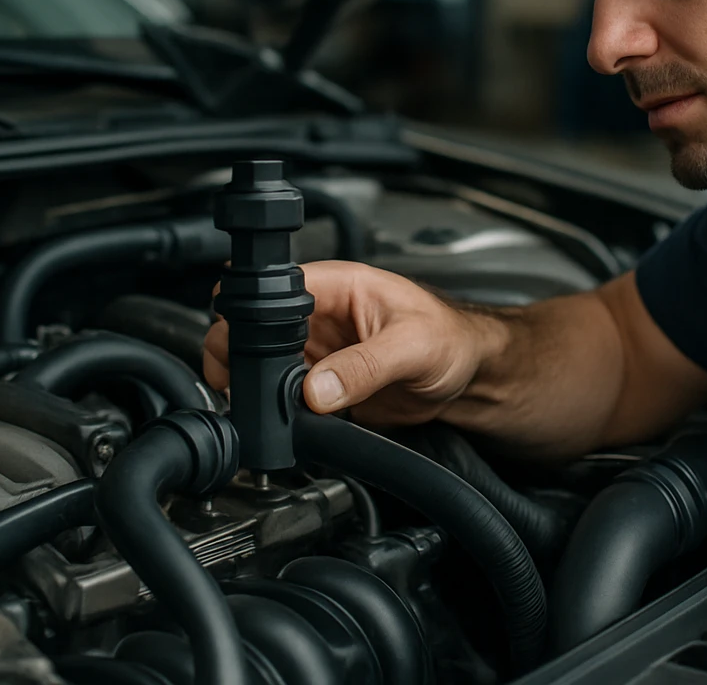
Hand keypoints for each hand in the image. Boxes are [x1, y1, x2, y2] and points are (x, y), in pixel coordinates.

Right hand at [202, 260, 499, 423]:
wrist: (468, 377)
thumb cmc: (451, 340)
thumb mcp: (413, 346)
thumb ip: (364, 367)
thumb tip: (316, 390)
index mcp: (338, 286)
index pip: (274, 287)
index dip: (247, 311)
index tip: (238, 343)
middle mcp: (319, 316)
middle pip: (254, 329)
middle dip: (239, 355)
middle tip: (244, 384)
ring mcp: (317, 352)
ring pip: (261, 366)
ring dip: (255, 387)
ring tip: (266, 406)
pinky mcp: (322, 386)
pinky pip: (284, 398)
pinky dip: (276, 411)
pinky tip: (285, 420)